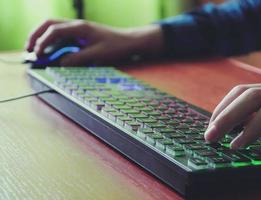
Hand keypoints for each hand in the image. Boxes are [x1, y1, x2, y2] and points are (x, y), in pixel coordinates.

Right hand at [26, 19, 163, 65]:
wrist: (130, 42)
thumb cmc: (117, 47)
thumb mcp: (98, 55)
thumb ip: (78, 59)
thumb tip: (60, 63)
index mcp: (80, 28)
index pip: (54, 30)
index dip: (43, 42)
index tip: (37, 54)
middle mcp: (77, 26)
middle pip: (49, 24)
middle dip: (36, 36)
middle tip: (29, 50)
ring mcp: (79, 30)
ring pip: (54, 29)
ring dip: (43, 39)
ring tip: (36, 52)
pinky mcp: (81, 36)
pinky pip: (63, 37)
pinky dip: (54, 43)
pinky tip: (52, 53)